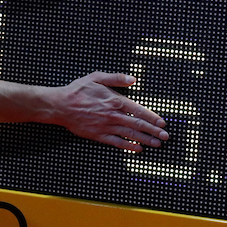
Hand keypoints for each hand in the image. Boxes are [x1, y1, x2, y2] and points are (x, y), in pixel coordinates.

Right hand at [51, 72, 168, 151]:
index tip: (162, 122)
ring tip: (157, 144)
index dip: (152, 117)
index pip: (139, 110)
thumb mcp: (96, 77)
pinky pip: (117, 143)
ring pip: (130, 134)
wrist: (60, 105)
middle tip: (165, 137)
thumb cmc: (78, 90)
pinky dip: (128, 146)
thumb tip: (133, 79)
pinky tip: (138, 149)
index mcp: (115, 100)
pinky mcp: (98, 135)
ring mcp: (106, 126)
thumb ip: (116, 78)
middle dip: (154, 131)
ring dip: (145, 140)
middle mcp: (113, 115)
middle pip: (138, 124)